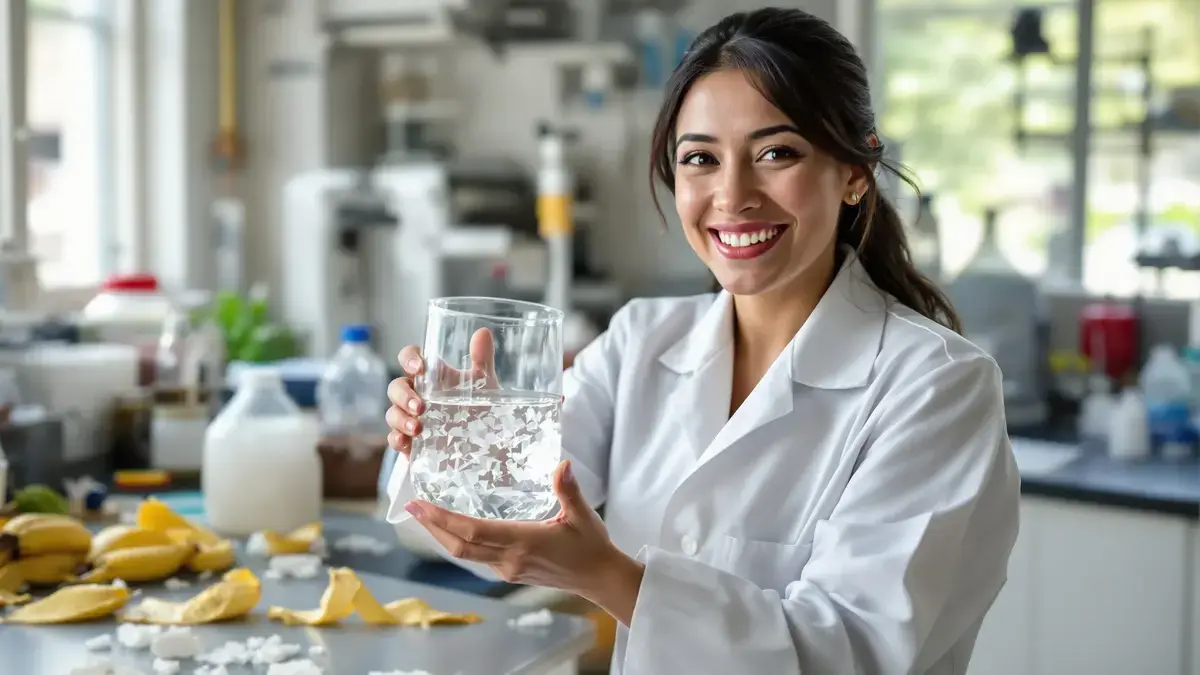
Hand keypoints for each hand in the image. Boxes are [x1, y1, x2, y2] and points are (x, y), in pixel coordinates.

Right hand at [386, 328, 498, 456]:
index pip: (410, 359)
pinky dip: (396, 439)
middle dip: (404, 395)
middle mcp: (417, 395)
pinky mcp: (411, 442)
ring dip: (400, 418)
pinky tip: (407, 443)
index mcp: (431, 377)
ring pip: (392, 413)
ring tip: (417, 428)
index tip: (418, 367)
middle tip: (421, 406)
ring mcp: (411, 418)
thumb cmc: (480, 408)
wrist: (485, 444)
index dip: (409, 359)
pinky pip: (394, 438)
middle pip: (396, 387)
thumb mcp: (484, 384)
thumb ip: (482, 359)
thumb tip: (483, 332)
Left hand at [404, 460, 643, 621]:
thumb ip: (568, 490)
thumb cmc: (591, 546)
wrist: (598, 579)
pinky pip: (476, 557)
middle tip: (411, 506)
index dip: (443, 519)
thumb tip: (561, 464)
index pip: (473, 532)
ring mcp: (507, 569)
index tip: (421, 505)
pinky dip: (459, 540)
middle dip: (432, 526)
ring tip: (425, 514)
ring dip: (442, 534)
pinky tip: (453, 527)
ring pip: (464, 553)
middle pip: (458, 546)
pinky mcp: (509, 572)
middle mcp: (509, 559)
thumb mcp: (582, 515)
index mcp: (523, 542)